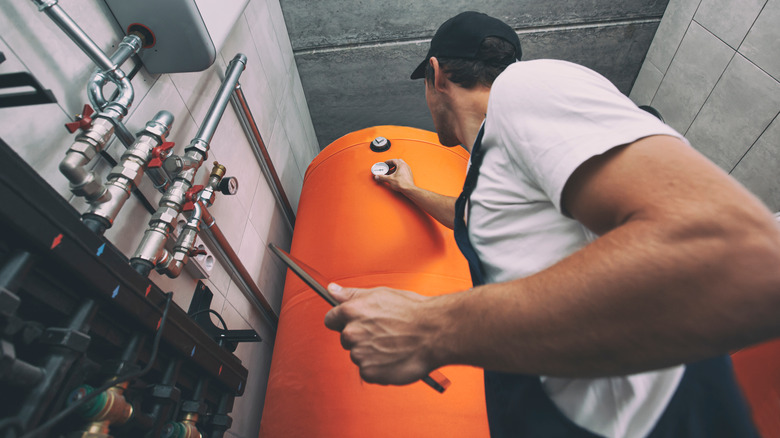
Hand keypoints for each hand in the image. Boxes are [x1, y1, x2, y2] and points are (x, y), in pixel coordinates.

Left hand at [323, 283, 438, 384]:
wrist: (435, 333)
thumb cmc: (413, 312)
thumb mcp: (380, 294)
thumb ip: (352, 294)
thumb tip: (332, 289)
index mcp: (351, 311)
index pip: (331, 319)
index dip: (343, 321)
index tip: (356, 323)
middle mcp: (352, 332)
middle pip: (345, 339)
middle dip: (360, 337)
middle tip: (384, 333)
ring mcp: (359, 354)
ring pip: (358, 355)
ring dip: (370, 353)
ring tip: (393, 345)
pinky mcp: (369, 372)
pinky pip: (367, 371)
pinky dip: (379, 368)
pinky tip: (393, 358)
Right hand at [374, 159, 414, 192]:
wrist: (409, 189)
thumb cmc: (402, 183)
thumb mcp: (389, 179)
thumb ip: (382, 177)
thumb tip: (378, 176)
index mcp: (401, 165)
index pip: (393, 160)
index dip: (388, 162)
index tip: (385, 163)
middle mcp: (405, 166)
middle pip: (397, 162)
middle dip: (392, 164)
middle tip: (388, 167)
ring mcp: (408, 170)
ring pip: (401, 166)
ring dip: (395, 168)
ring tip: (391, 172)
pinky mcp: (409, 174)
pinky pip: (403, 170)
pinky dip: (398, 171)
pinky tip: (396, 176)